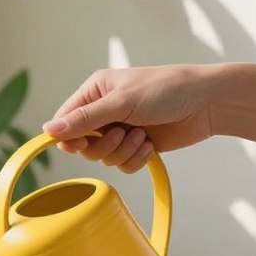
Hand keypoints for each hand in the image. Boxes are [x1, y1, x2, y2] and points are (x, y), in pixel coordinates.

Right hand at [42, 65, 216, 172]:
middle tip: (122, 134)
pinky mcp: (136, 146)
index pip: (65, 121)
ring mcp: (120, 130)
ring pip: (102, 158)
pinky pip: (122, 165)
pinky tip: (150, 144)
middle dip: (103, 145)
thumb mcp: (120, 102)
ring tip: (142, 136)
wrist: (207, 103)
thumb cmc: (166, 90)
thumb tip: (47, 130)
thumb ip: (84, 119)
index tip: (79, 144)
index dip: (68, 137)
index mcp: (94, 92)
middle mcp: (103, 111)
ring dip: (122, 152)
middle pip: (82, 145)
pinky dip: (135, 159)